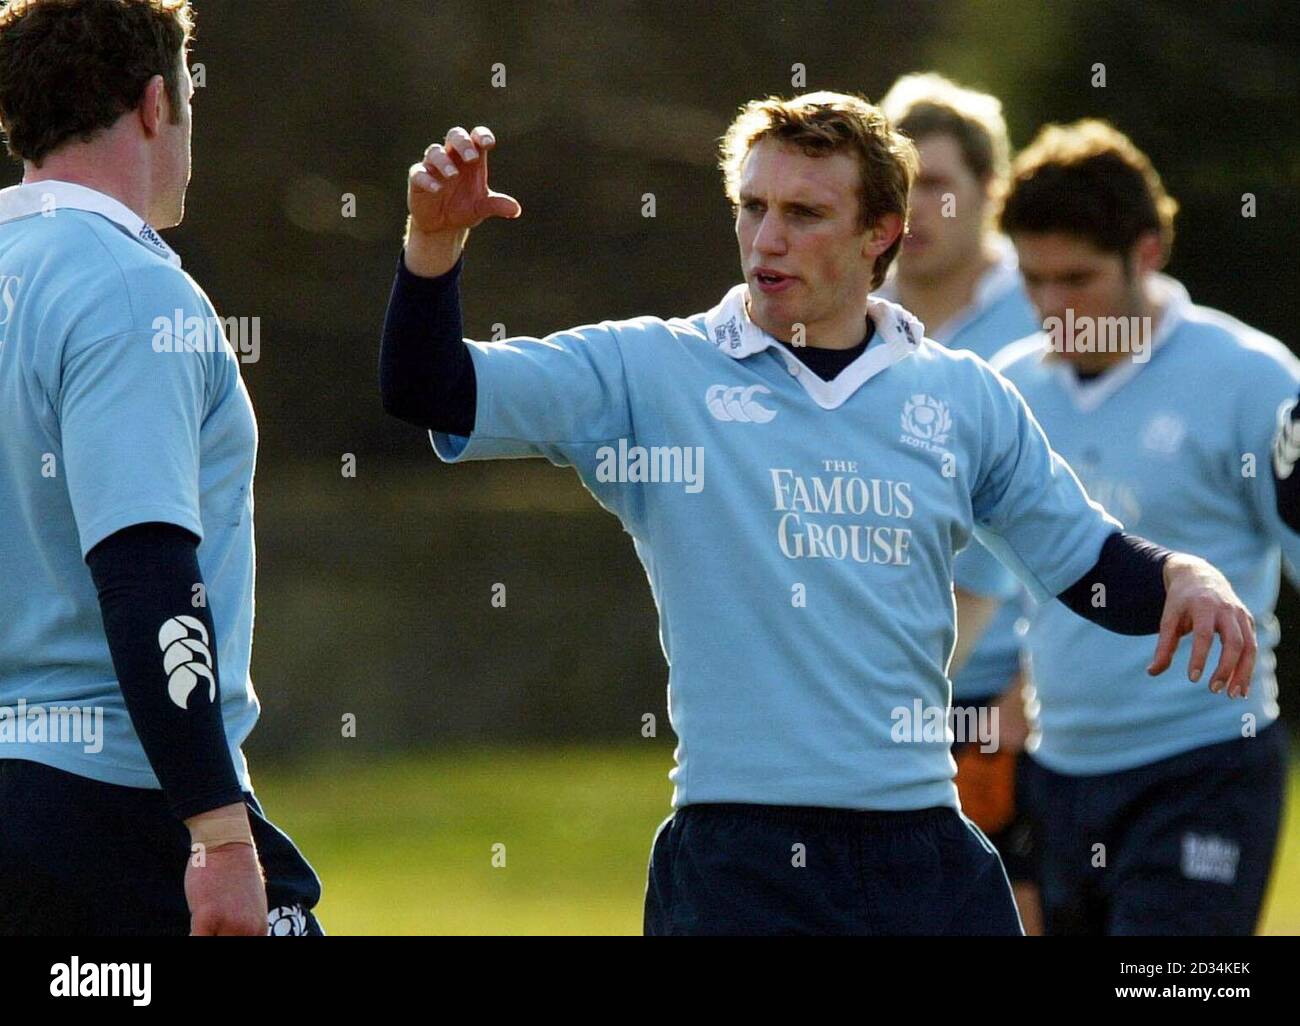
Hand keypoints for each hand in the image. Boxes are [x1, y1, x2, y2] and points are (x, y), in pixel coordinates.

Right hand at [184, 802, 267, 935]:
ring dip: (203, 935)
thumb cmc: (234, 875)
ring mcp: (230, 924)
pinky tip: (192, 927)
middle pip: (227, 948)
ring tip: (199, 927)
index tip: (217, 935)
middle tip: (204, 930)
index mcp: (260, 930)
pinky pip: (196, 940)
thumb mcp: (251, 907)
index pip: (246, 950)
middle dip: (213, 937)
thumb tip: (235, 935)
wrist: (227, 844)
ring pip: (212, 945)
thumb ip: (245, 927)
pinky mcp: (208, 916)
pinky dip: (192, 936)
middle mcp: (249, 930)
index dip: (228, 944)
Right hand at [405, 125, 520, 276]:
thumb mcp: (481, 208)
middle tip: (472, 157)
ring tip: (453, 175)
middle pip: (455, 136)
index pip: (475, 138)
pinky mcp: (417, 179)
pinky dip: (427, 179)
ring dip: (444, 161)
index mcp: (471, 159)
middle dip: (463, 143)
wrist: (442, 227)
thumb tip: (516, 210)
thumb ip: (496, 205)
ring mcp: (433, 166)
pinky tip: (437, 189)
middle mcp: (452, 157)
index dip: (481, 136)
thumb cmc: (463, 209)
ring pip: (435, 151)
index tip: (488, 143)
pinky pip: (419, 173)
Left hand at [1147, 554, 1256, 697]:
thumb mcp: (1168, 619)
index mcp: (1203, 606)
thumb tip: (1152, 672)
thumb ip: (1163, 646)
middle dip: (1226, 668)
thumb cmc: (1181, 602)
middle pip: (1234, 642)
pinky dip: (1247, 668)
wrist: (1199, 576)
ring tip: (1233, 695)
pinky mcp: (1248, 622)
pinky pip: (1252, 647)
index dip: (1199, 657)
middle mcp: (1227, 610)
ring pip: (1249, 647)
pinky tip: (1240, 687)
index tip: (1192, 678)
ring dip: (1243, 673)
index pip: (1204, 634)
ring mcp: (1241, 615)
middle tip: (1214, 690)